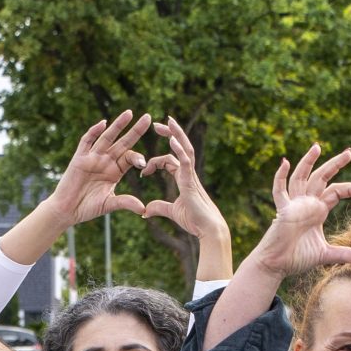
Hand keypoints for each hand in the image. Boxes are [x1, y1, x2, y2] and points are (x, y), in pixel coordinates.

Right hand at [45, 112, 152, 225]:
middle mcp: (105, 161)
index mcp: (115, 171)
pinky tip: (103, 124)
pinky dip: (94, 132)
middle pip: (123, 142)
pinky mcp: (79, 158)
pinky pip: (87, 141)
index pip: (129, 158)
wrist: (67, 210)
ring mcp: (92, 158)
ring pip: (107, 137)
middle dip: (135, 130)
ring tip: (129, 113)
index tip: (143, 163)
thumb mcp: (109, 204)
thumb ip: (125, 202)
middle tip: (148, 118)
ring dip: (117, 125)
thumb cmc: (87, 208)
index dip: (137, 157)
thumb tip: (143, 210)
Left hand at [142, 117, 229, 249]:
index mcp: (183, 178)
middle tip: (157, 124)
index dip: (154, 163)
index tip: (142, 172)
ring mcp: (191, 175)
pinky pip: (185, 160)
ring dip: (176, 133)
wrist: (208, 230)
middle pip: (180, 147)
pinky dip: (179, 148)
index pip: (168, 161)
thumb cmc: (195, 221)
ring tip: (168, 120)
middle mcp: (188, 173)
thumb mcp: (172, 212)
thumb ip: (159, 208)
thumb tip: (145, 211)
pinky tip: (171, 138)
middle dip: (170, 133)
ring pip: (185, 148)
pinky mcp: (191, 181)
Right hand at [250, 146, 350, 279]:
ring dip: (308, 162)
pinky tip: (285, 162)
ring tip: (318, 147)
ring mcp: (294, 204)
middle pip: (321, 177)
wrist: (277, 265)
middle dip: (335, 164)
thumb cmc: (297, 257)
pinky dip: (280, 177)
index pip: (337, 191)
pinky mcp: (283, 210)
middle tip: (349, 152)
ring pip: (301, 177)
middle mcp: (307, 203)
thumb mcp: (325, 254)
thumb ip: (344, 254)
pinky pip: (279, 191)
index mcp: (318, 210)